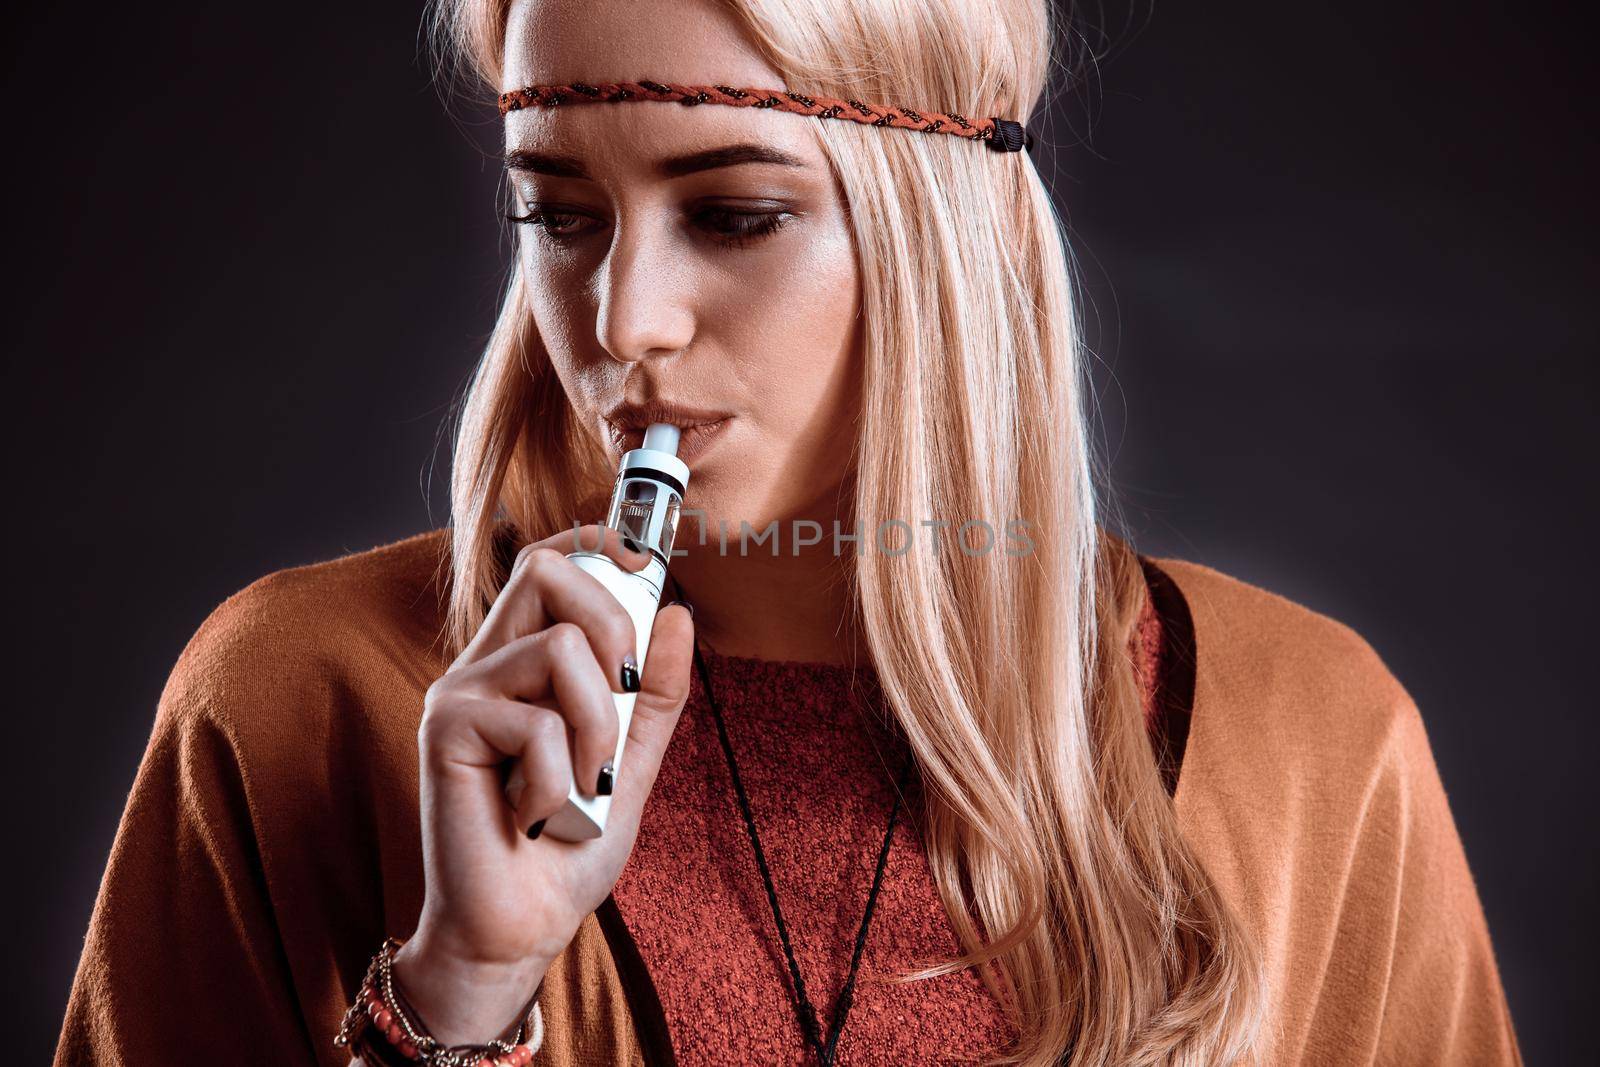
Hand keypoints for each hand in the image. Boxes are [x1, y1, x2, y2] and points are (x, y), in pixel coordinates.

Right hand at [393, 525, 694, 1043]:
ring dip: (597, 727)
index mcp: (523, 663)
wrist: (519, 930)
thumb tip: (677, 613)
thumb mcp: (631, 763)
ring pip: (559, 648)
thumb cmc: (567, 849)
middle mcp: (485, 666)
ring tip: (581, 783)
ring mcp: (459, 695)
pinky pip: (537, 722)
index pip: (547, 565)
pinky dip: (559, 780)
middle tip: (623, 697)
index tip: (641, 557)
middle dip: (613, 623)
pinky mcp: (444, 731)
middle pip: (545, 570)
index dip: (593, 543)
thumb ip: (652, 695)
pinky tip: (534, 816)